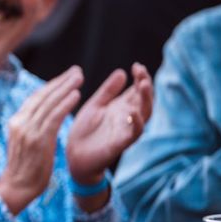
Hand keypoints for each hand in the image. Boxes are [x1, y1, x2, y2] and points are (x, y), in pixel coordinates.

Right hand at [0, 66, 83, 214]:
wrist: (17, 187)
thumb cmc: (24, 168)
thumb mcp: (24, 142)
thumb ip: (31, 127)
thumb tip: (43, 116)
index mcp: (16, 121)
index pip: (35, 98)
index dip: (52, 86)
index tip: (65, 78)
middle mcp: (19, 122)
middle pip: (42, 96)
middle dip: (61, 81)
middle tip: (77, 71)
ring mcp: (28, 130)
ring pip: (49, 103)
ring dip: (66, 88)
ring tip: (80, 78)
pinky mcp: (38, 139)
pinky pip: (54, 117)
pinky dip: (65, 104)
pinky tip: (76, 95)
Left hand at [66, 63, 152, 183]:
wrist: (74, 155)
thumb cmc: (86, 131)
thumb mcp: (95, 105)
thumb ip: (108, 91)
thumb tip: (122, 72)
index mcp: (121, 108)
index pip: (137, 91)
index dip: (140, 78)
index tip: (136, 66)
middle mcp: (127, 118)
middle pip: (144, 100)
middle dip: (146, 85)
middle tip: (142, 72)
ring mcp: (125, 130)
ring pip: (144, 115)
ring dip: (146, 100)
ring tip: (143, 84)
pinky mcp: (120, 144)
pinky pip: (133, 134)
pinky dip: (135, 123)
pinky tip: (132, 112)